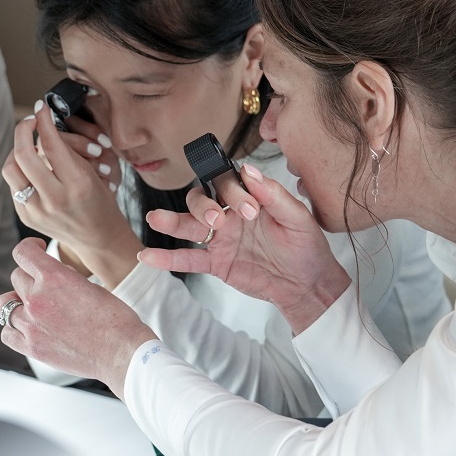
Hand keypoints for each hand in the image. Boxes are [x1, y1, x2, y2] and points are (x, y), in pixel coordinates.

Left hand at [0, 237, 158, 387]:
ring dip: (17, 300)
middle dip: (31, 277)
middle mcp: (37, 298)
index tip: (36, 250)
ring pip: (4, 303)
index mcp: (55, 277)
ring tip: (31, 307)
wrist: (122, 353)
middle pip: (17, 277)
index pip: (23, 253)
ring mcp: (30, 324)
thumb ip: (67, 278)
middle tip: (46, 285)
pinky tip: (28, 328)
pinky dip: (14, 328)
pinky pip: (7, 333)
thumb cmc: (116, 321)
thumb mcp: (93, 287)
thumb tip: (56, 274)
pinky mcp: (31, 346)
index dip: (29, 247)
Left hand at [2, 105, 129, 280]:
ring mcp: (36, 210)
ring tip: (27, 145)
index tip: (42, 107)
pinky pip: (14, 185)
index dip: (44, 120)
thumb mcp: (95, 174)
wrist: (99, 238)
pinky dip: (21, 171)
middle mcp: (55, 199)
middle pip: (23, 154)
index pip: (52, 144)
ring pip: (10, 168)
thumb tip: (46, 126)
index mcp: (78, 185)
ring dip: (16, 150)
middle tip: (30, 120)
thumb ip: (69, 152)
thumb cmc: (102, 202)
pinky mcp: (25, 217)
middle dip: (23, 130)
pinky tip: (31, 167)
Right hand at [139, 163, 349, 331]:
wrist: (307, 284)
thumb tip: (249, 170)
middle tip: (218, 220)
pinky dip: (167, 258)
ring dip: (173, 222)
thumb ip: (274, 195)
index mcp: (250, 200)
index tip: (250, 209)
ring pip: (189, 226)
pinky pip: (188, 259)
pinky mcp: (216, 263)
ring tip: (156, 218)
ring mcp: (221, 240)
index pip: (229, 184)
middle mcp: (231, 216)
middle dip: (204, 207)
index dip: (233, 192)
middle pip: (202, 201)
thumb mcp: (298, 219)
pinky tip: (147, 256)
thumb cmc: (306, 247)